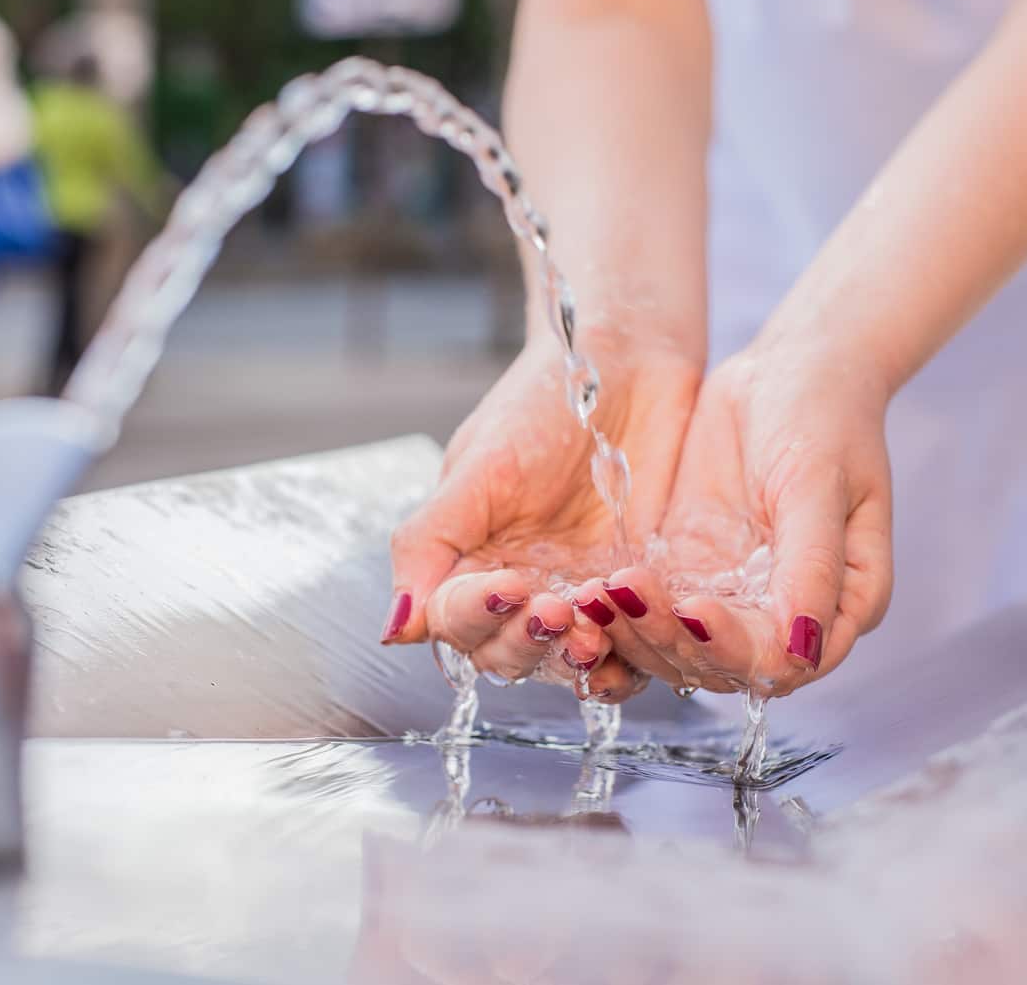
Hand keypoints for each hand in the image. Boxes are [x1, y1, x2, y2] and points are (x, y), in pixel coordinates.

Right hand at [383, 329, 700, 699]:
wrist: (626, 365)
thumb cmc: (542, 403)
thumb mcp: (478, 466)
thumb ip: (429, 543)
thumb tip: (393, 628)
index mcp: (467, 559)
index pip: (453, 620)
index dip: (475, 616)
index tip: (508, 586)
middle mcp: (517, 587)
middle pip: (502, 653)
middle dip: (525, 643)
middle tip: (556, 611)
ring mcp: (575, 594)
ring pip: (562, 662)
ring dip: (573, 659)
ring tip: (593, 633)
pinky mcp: (633, 597)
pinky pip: (627, 652)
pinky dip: (627, 662)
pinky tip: (633, 649)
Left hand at [593, 341, 893, 697]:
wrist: (788, 367)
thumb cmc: (823, 416)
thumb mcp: (818, 484)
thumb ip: (812, 567)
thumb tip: (801, 649)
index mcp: (840, 607)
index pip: (780, 662)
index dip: (732, 649)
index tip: (692, 608)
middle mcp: (783, 616)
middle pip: (719, 665)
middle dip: (668, 639)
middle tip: (622, 594)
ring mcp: (732, 596)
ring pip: (676, 647)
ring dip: (634, 632)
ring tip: (593, 593)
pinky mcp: (687, 572)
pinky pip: (651, 609)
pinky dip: (620, 609)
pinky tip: (587, 588)